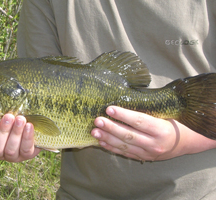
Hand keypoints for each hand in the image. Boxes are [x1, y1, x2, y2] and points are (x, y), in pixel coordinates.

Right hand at [0, 114, 40, 161]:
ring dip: (16, 132)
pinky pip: (26, 149)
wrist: (32, 127)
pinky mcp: (26, 155)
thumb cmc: (12, 120)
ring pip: (11, 149)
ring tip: (20, 119)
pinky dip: (27, 137)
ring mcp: (13, 156)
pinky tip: (29, 126)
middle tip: (9, 117)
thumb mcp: (0, 118)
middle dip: (3, 131)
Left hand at [91, 106, 215, 160]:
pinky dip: (112, 148)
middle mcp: (154, 143)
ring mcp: (148, 152)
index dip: (124, 115)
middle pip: (129, 135)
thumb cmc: (174, 122)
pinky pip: (125, 153)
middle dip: (111, 127)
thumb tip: (124, 97)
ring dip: (108, 138)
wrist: (186, 143)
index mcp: (161, 129)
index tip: (109, 108)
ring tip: (94, 132)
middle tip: (97, 120)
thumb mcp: (165, 114)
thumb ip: (147, 109)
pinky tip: (101, 142)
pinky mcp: (143, 158)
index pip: (140, 121)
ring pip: (125, 146)